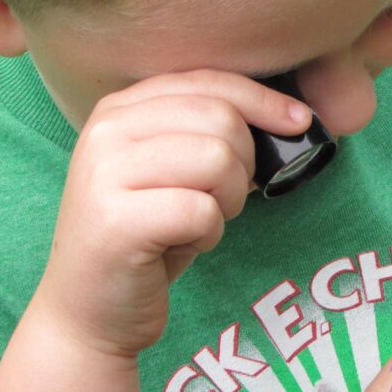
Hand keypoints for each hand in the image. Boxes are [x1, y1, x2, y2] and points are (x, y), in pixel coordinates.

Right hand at [35, 69, 310, 357]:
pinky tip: (184, 243)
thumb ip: (213, 133)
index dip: (263, 100)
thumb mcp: (179, 171)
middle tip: (223, 198)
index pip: (209, 81)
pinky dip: (210, 233)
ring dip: (228, 200)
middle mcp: (107, 129)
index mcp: (123, 108)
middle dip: (244, 163)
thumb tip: (289, 117)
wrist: (91, 309)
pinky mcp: (115, 220)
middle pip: (221, 119)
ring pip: (217, 160)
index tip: (299, 122)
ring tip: (199, 221)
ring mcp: (104, 172)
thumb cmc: (150, 236)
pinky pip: (203, 211)